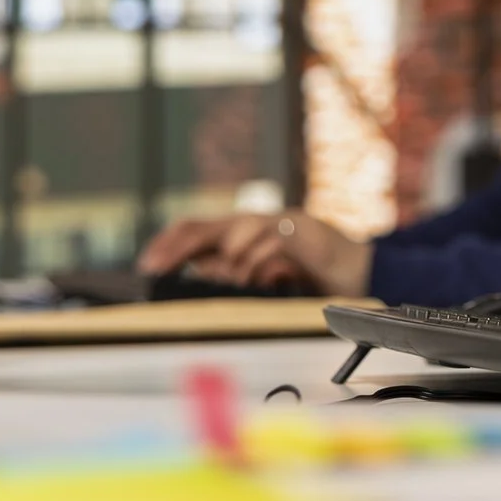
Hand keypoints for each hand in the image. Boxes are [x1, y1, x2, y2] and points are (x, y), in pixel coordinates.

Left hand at [136, 211, 371, 296]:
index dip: (168, 243)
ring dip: (231, 262)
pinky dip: (260, 259)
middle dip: (177, 246)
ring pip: (236, 230)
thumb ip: (231, 272)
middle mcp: (254, 221)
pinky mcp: (299, 229)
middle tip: (155, 266)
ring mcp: (275, 221)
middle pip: (206, 226)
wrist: (352, 267)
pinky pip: (269, 240)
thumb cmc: (305, 273)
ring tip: (238, 279)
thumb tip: (197, 269)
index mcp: (241, 232)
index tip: (147, 263)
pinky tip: (264, 274)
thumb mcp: (259, 278)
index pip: (195, 230)